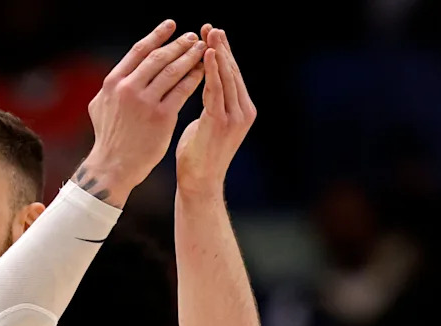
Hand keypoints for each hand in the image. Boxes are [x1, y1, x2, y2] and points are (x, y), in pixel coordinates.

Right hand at [76, 19, 206, 206]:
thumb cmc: (108, 138)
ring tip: (202, 49)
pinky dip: (194, 78)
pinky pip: (182, 91)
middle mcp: (128, 89)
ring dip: (190, 57)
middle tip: (193, 37)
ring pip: (173, 72)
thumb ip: (112, 86)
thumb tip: (122, 71)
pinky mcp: (162, 117)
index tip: (172, 25)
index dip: (157, 35)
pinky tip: (203, 72)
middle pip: (159, 58)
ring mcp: (145, 103)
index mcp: (113, 83)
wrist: (113, 167)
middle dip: (179, 44)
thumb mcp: (100, 106)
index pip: (139, 51)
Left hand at [175, 26, 255, 195]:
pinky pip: (216, 90)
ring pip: (226, 77)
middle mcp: (243, 111)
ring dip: (217, 53)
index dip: (222, 53)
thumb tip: (204, 89)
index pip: (232, 74)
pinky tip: (206, 55)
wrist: (200, 183)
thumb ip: (211, 105)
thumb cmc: (197, 155)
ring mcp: (235, 117)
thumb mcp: (207, 124)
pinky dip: (212, 70)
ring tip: (209, 33)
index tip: (210, 34)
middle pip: (232, 71)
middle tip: (210, 27)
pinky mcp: (222, 122)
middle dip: (221, 47)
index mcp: (242, 110)